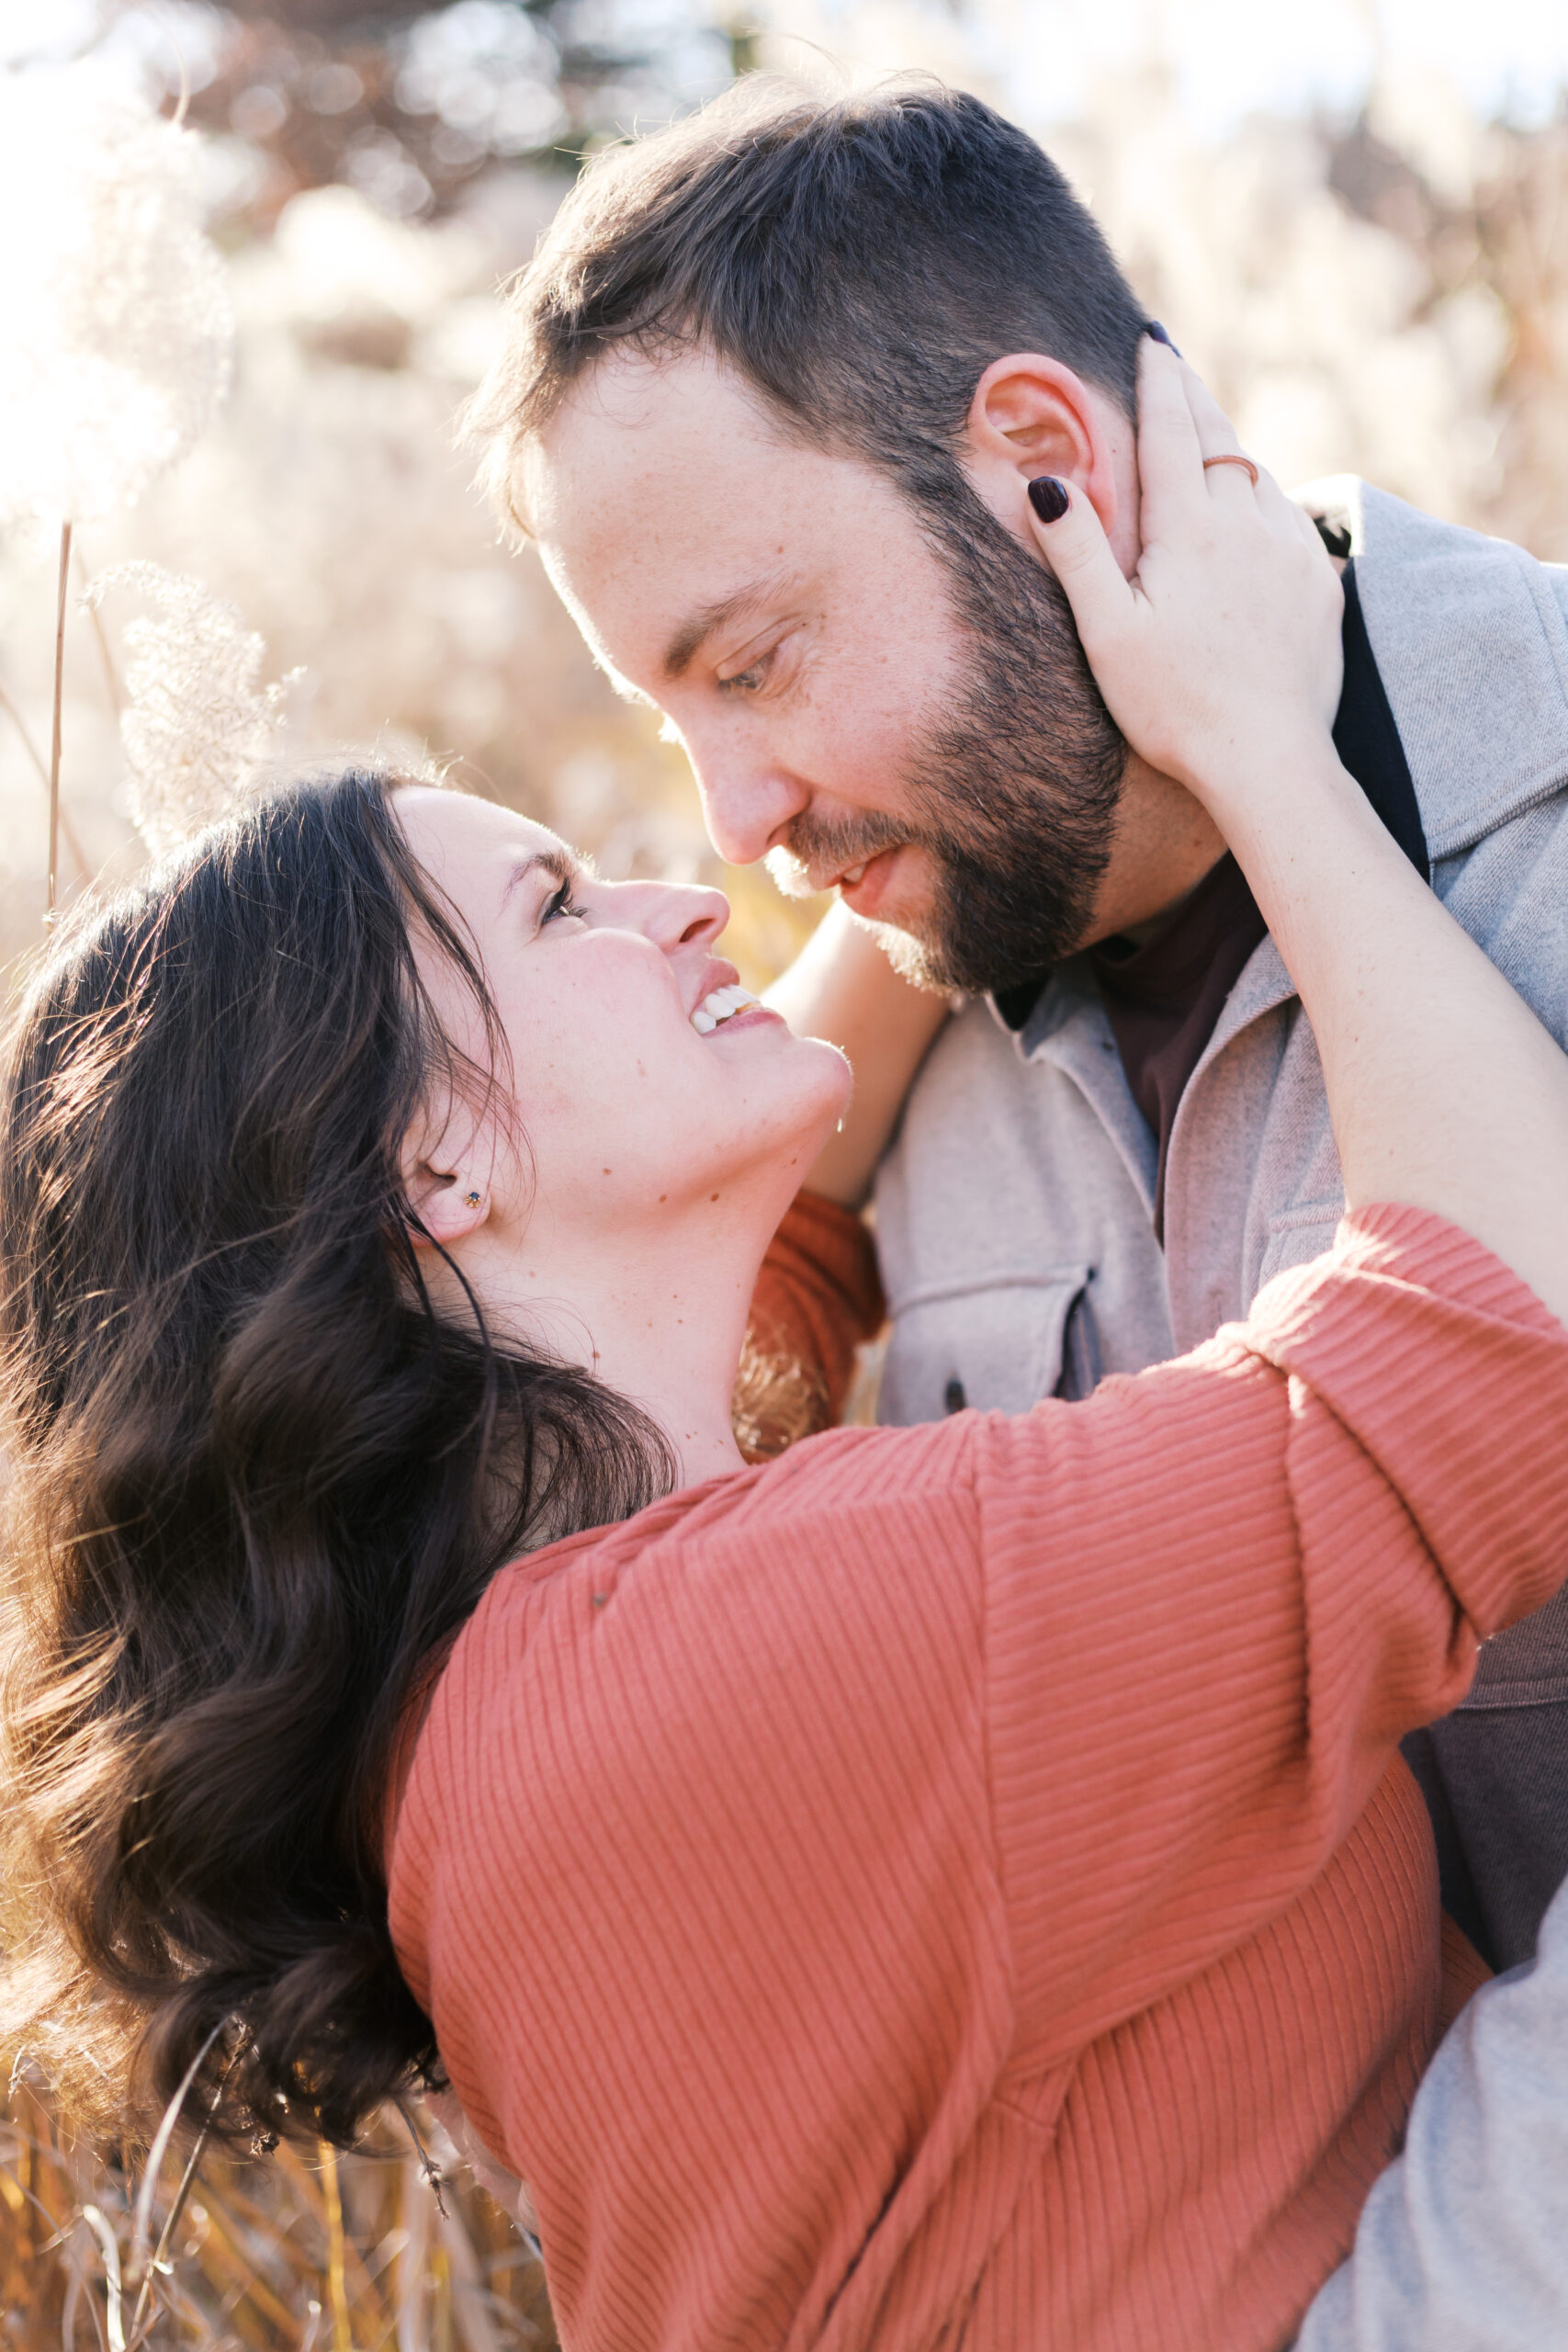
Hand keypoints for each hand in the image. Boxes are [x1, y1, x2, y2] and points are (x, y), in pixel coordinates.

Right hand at [1027, 341, 1343, 826]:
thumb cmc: (1172, 705)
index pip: (1170, 431)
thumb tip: (1045, 482)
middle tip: (1177, 364)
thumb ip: (1077, 551)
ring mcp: (1290, 552)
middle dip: (1194, 397)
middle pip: (1218, 439)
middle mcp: (1247, 523)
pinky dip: (1264, 501)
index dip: (1159, 381)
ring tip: (1208, 437)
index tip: (1151, 341)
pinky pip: (1289, 520)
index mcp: (1188, 529)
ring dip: (1229, 450)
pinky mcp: (1320, 585)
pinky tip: (1254, 510)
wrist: (1266, 759)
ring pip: (1257, 477)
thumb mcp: (1107, 632)